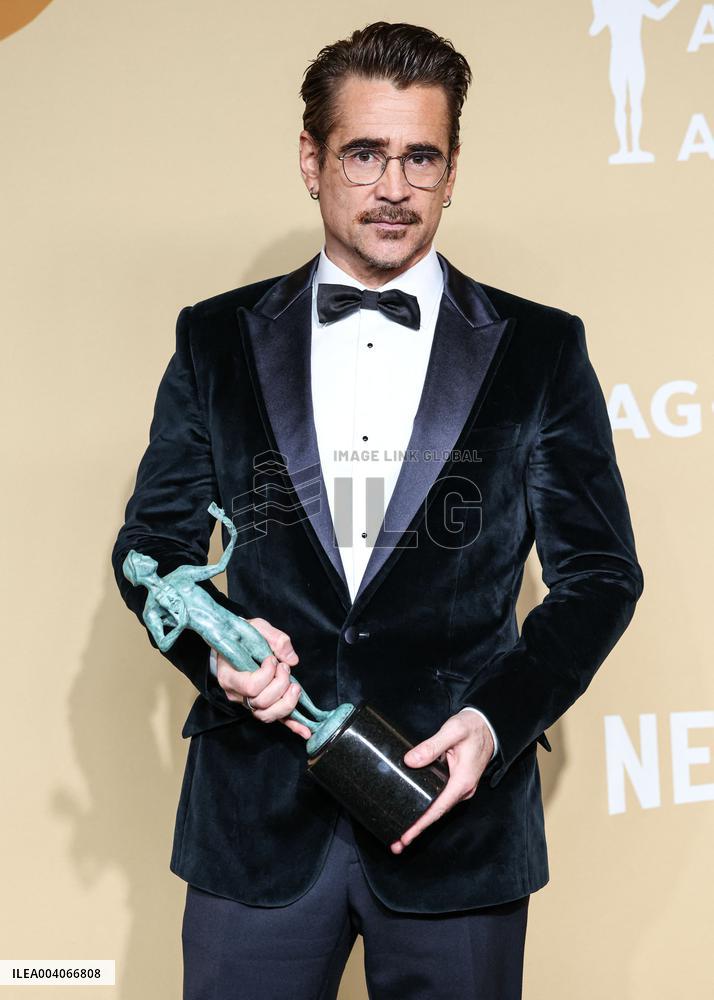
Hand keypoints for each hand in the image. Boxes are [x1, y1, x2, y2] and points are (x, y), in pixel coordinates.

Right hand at [213, 617, 311, 739]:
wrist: (233, 644)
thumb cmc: (241, 636)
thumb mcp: (256, 627)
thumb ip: (274, 638)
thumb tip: (292, 660)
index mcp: (229, 676)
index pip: (250, 687)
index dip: (267, 675)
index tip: (271, 659)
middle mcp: (236, 694)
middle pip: (261, 702)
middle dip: (280, 684)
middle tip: (284, 667)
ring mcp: (248, 703)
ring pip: (268, 715)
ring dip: (287, 702)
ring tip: (294, 686)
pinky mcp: (261, 705)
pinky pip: (276, 719)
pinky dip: (292, 725)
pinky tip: (305, 731)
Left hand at [389, 710, 493, 854]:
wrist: (488, 726)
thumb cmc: (472, 728)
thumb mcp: (453, 731)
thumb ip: (431, 745)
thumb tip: (410, 761)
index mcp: (463, 781)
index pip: (438, 808)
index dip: (421, 824)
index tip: (406, 836)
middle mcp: (463, 789)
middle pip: (437, 814)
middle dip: (417, 829)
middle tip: (396, 844)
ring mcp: (460, 788)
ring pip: (438, 809)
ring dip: (420, 822)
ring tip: (400, 834)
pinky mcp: (456, 783)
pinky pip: (439, 800)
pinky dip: (426, 809)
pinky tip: (414, 813)